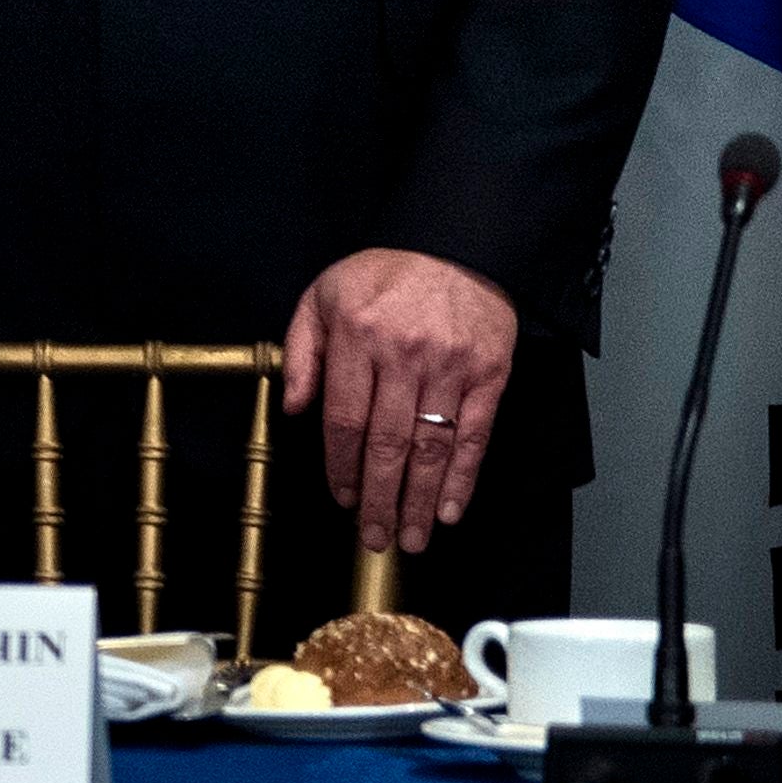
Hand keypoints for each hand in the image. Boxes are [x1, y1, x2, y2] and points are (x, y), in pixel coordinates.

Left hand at [284, 249, 514, 555]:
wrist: (457, 243)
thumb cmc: (384, 273)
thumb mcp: (322, 295)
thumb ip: (302, 351)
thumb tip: (292, 408)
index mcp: (356, 336)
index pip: (344, 418)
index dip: (340, 466)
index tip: (339, 497)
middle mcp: (403, 355)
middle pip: (387, 443)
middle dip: (378, 498)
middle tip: (373, 538)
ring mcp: (450, 367)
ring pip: (431, 447)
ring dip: (419, 500)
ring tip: (411, 537)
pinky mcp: (489, 374)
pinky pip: (476, 435)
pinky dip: (463, 478)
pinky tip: (450, 509)